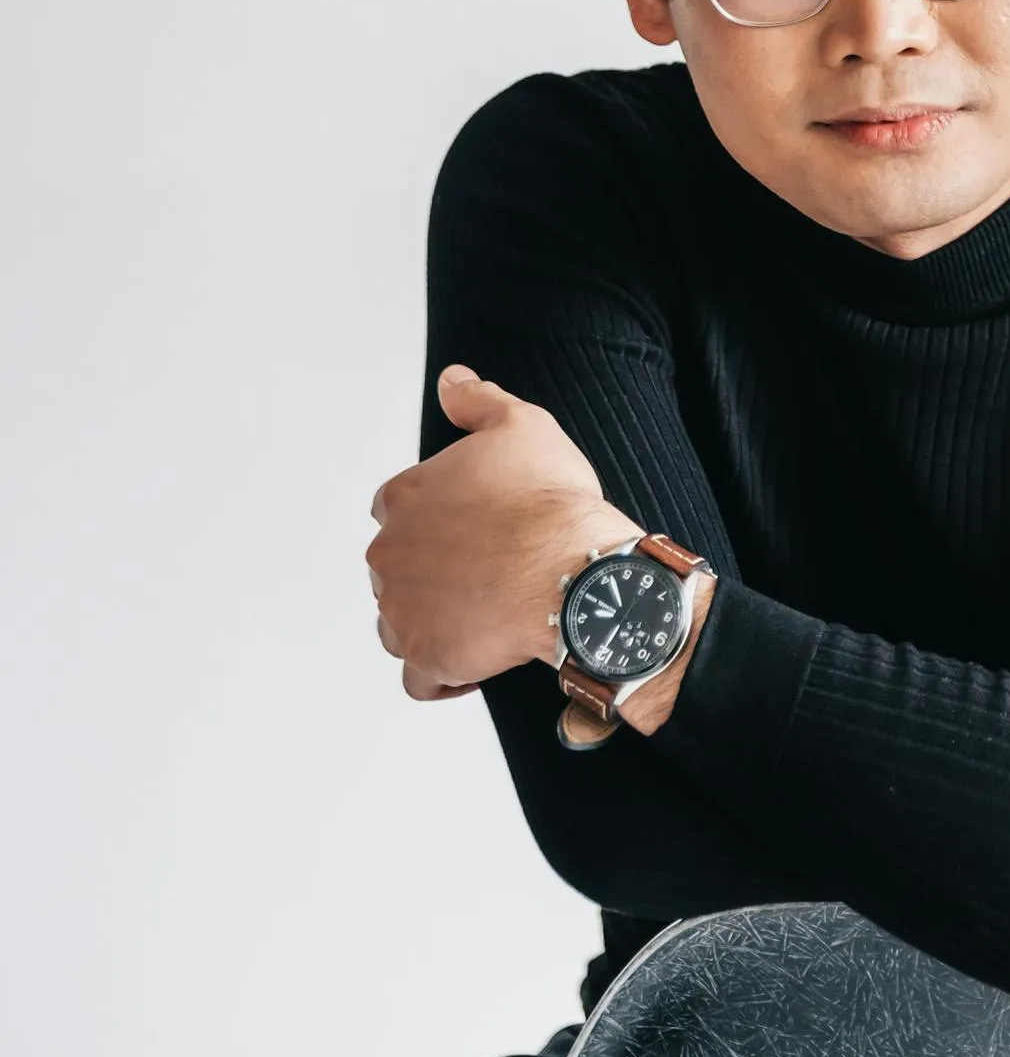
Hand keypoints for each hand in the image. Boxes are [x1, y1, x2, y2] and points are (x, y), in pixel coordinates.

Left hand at [366, 365, 638, 701]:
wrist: (572, 570)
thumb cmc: (550, 500)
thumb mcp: (522, 425)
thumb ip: (478, 401)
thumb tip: (451, 379)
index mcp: (403, 497)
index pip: (397, 508)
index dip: (437, 518)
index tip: (473, 525)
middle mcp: (389, 553)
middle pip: (397, 566)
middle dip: (433, 571)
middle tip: (488, 571)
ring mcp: (402, 610)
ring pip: (400, 621)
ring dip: (433, 621)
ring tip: (485, 615)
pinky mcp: (425, 658)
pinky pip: (421, 677)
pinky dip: (444, 673)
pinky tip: (478, 662)